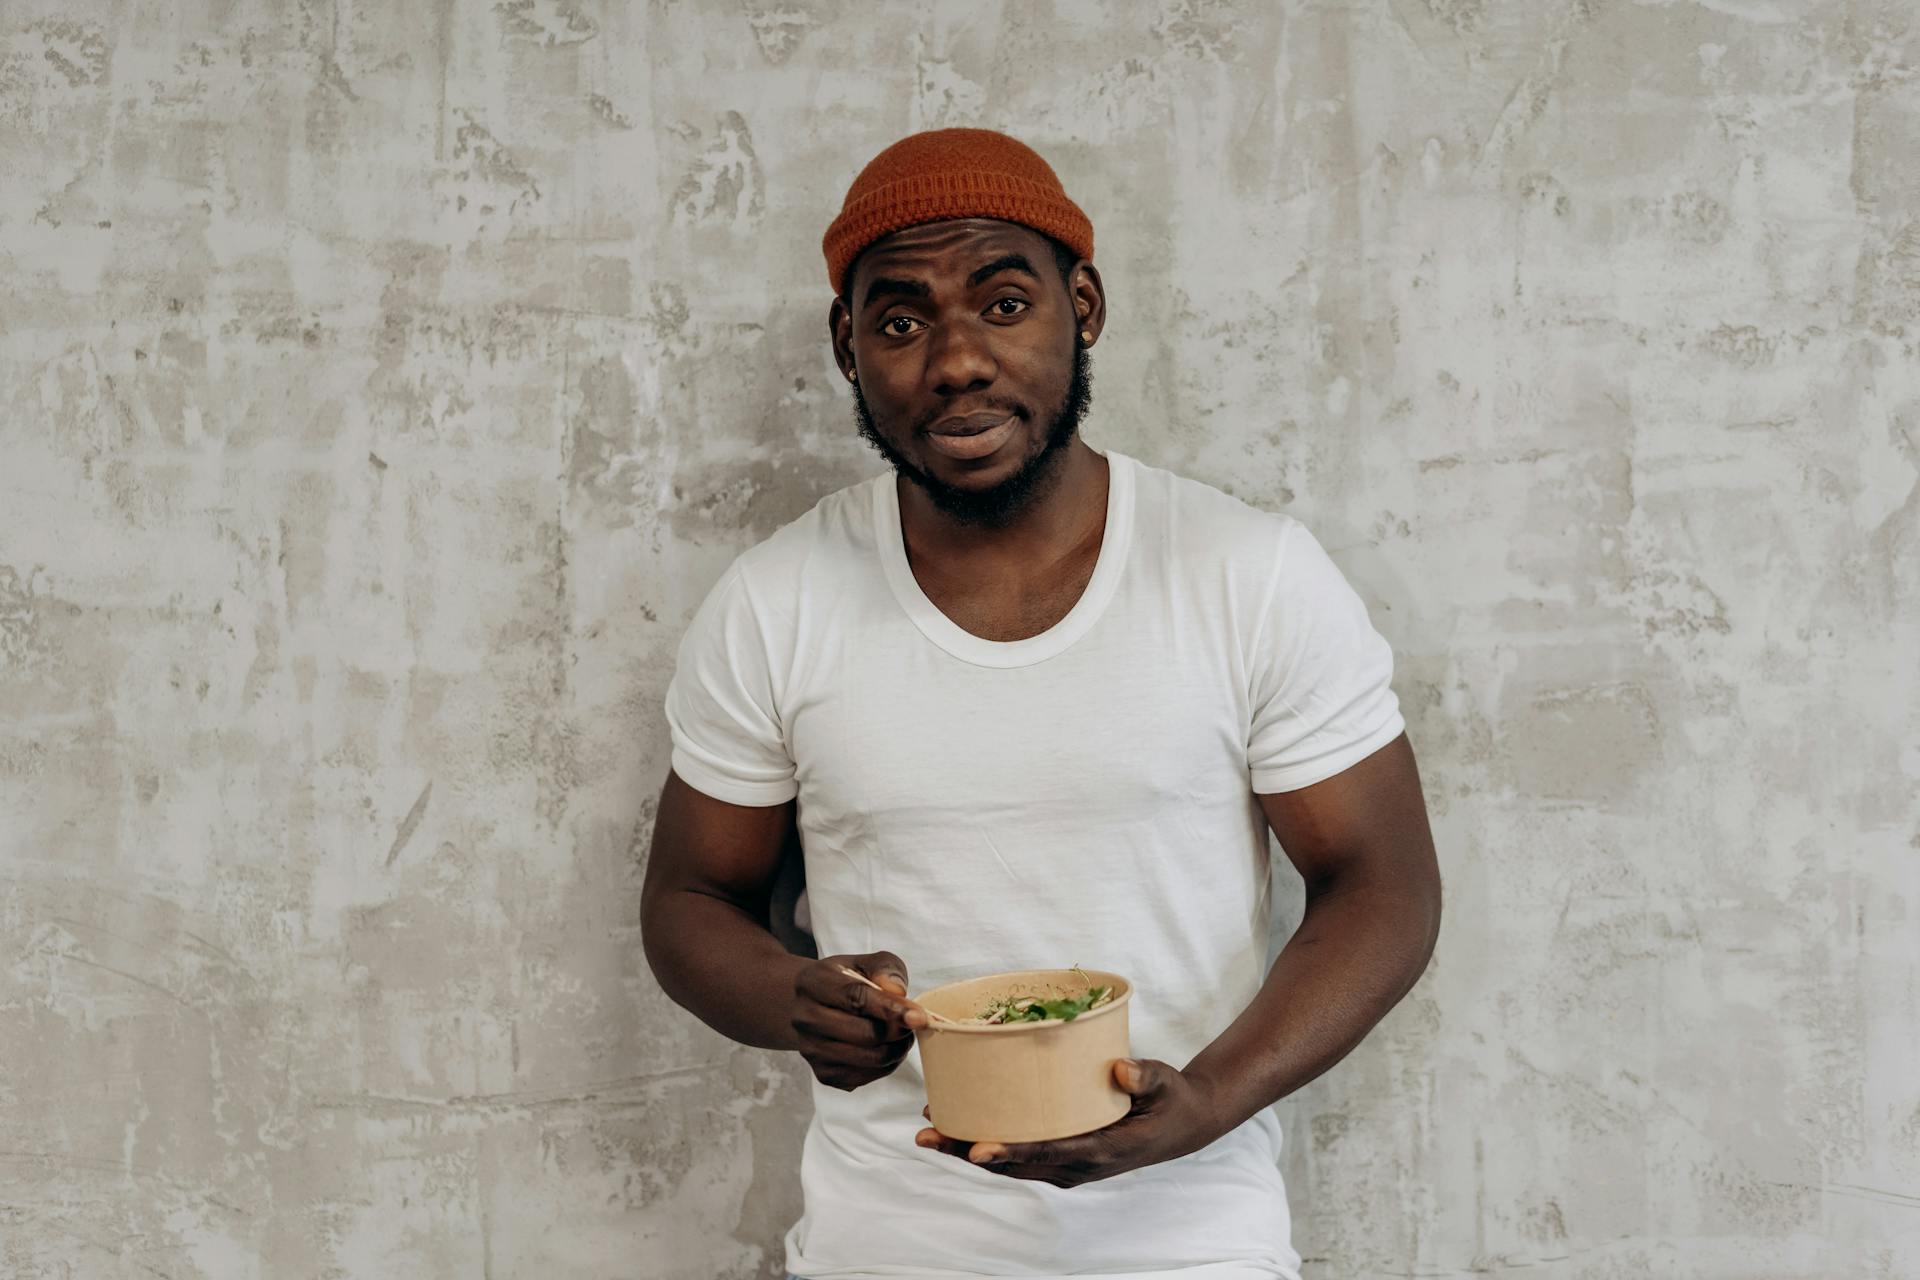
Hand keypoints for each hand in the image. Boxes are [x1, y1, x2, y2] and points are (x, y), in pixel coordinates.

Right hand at [791, 952, 928, 1091]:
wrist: (811, 1004)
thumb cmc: (844, 980)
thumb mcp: (864, 962)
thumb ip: (886, 969)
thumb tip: (898, 992)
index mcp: (814, 983)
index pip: (856, 999)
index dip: (891, 1009)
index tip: (919, 1016)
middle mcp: (806, 1018)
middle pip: (865, 1034)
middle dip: (898, 1031)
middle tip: (912, 1023)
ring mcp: (811, 1049)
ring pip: (869, 1059)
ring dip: (896, 1050)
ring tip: (901, 1036)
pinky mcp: (822, 1073)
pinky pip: (864, 1077)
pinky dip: (884, 1066)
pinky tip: (885, 1049)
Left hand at [914, 1058, 1220, 1188]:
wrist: (1182, 1125)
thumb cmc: (1171, 1100)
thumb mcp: (1166, 1083)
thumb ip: (1145, 1076)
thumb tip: (1122, 1071)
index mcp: (1103, 1151)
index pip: (1049, 1153)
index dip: (1011, 1152)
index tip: (976, 1149)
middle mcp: (1079, 1166)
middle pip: (1015, 1164)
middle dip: (968, 1152)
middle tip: (927, 1135)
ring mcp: (1068, 1165)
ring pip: (1011, 1163)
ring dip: (969, 1149)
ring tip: (929, 1130)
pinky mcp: (1062, 1156)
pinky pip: (1020, 1154)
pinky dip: (988, 1142)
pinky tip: (961, 1124)